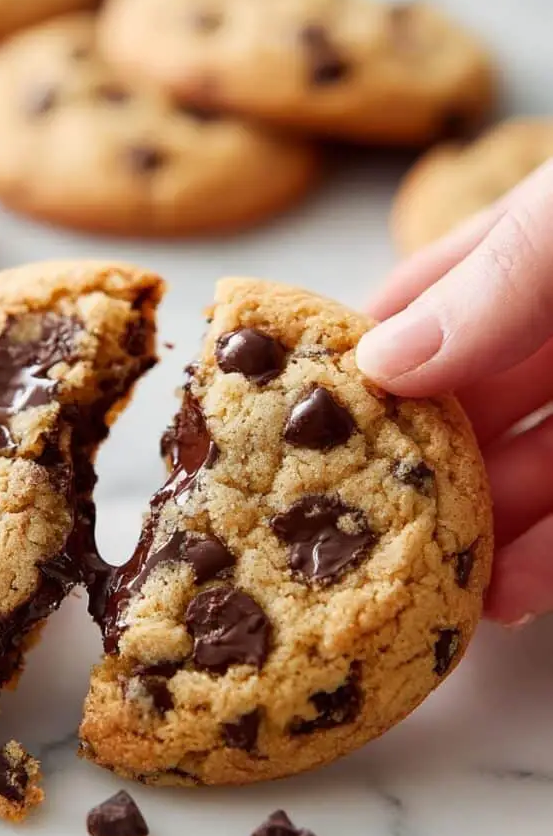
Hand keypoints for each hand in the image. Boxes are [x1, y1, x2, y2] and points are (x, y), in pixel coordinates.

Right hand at [357, 159, 552, 626]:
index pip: (434, 292)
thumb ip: (502, 280)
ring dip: (487, 527)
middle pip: (480, 396)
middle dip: (420, 460)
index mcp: (552, 243)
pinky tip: (512, 591)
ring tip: (431, 583)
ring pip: (542, 467)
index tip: (307, 408)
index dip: (368, 347)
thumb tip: (382, 358)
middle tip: (354, 520)